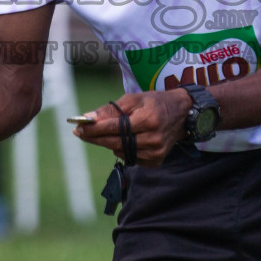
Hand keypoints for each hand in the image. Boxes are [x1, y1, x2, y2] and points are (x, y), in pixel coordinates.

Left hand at [73, 88, 191, 166]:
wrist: (181, 113)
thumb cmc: (154, 102)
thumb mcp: (133, 99)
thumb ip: (111, 110)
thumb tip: (88, 119)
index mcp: (149, 120)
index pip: (115, 128)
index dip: (95, 129)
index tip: (78, 128)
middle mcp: (154, 138)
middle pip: (116, 142)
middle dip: (95, 138)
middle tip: (81, 133)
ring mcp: (156, 152)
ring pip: (121, 152)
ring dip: (109, 143)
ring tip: (108, 132)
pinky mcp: (156, 161)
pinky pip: (130, 158)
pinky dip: (123, 150)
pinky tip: (125, 140)